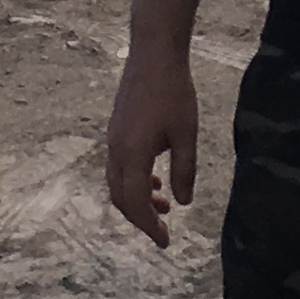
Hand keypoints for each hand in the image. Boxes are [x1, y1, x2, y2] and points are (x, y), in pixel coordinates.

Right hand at [104, 42, 200, 249]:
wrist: (153, 55)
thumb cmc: (174, 93)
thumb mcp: (186, 135)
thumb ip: (184, 170)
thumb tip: (182, 203)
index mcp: (132, 155)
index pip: (135, 204)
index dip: (149, 227)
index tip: (165, 243)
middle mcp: (116, 151)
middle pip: (121, 198)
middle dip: (140, 219)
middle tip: (162, 233)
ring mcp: (113, 139)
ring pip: (118, 183)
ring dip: (138, 200)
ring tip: (164, 207)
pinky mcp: (116, 129)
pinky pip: (119, 166)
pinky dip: (135, 181)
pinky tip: (156, 178)